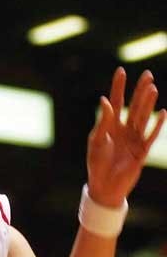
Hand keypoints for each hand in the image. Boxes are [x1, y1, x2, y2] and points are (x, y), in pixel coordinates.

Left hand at [87, 67, 165, 206]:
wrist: (104, 186)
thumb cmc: (97, 163)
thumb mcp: (97, 140)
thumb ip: (103, 120)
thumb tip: (104, 99)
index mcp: (110, 125)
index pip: (115, 101)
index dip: (118, 87)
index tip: (121, 70)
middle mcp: (124, 129)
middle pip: (133, 106)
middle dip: (139, 90)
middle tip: (147, 74)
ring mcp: (134, 139)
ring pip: (142, 117)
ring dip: (148, 103)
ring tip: (152, 88)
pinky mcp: (141, 151)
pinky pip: (150, 135)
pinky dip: (157, 125)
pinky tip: (163, 113)